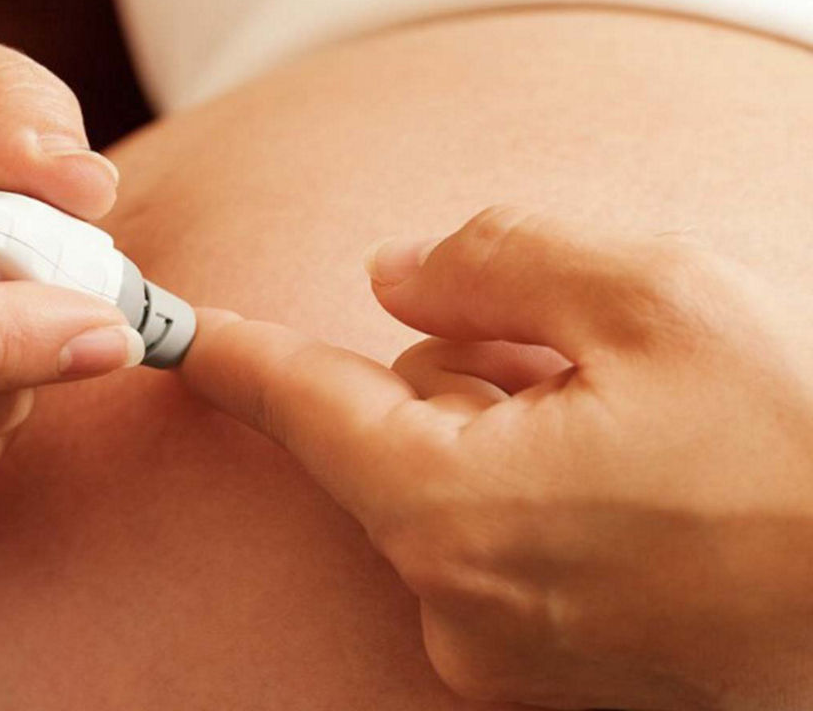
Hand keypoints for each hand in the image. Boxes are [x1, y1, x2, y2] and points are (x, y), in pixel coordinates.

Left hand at [181, 206, 812, 709]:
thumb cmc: (799, 447)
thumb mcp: (649, 297)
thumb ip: (492, 264)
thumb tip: (391, 279)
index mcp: (449, 506)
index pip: (303, 405)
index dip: (237, 355)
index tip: (182, 334)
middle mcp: (452, 600)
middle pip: (393, 437)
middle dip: (462, 376)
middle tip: (588, 369)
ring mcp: (502, 653)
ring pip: (450, 490)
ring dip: (512, 435)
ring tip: (637, 434)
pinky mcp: (552, 678)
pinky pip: (498, 551)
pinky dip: (540, 499)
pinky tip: (638, 490)